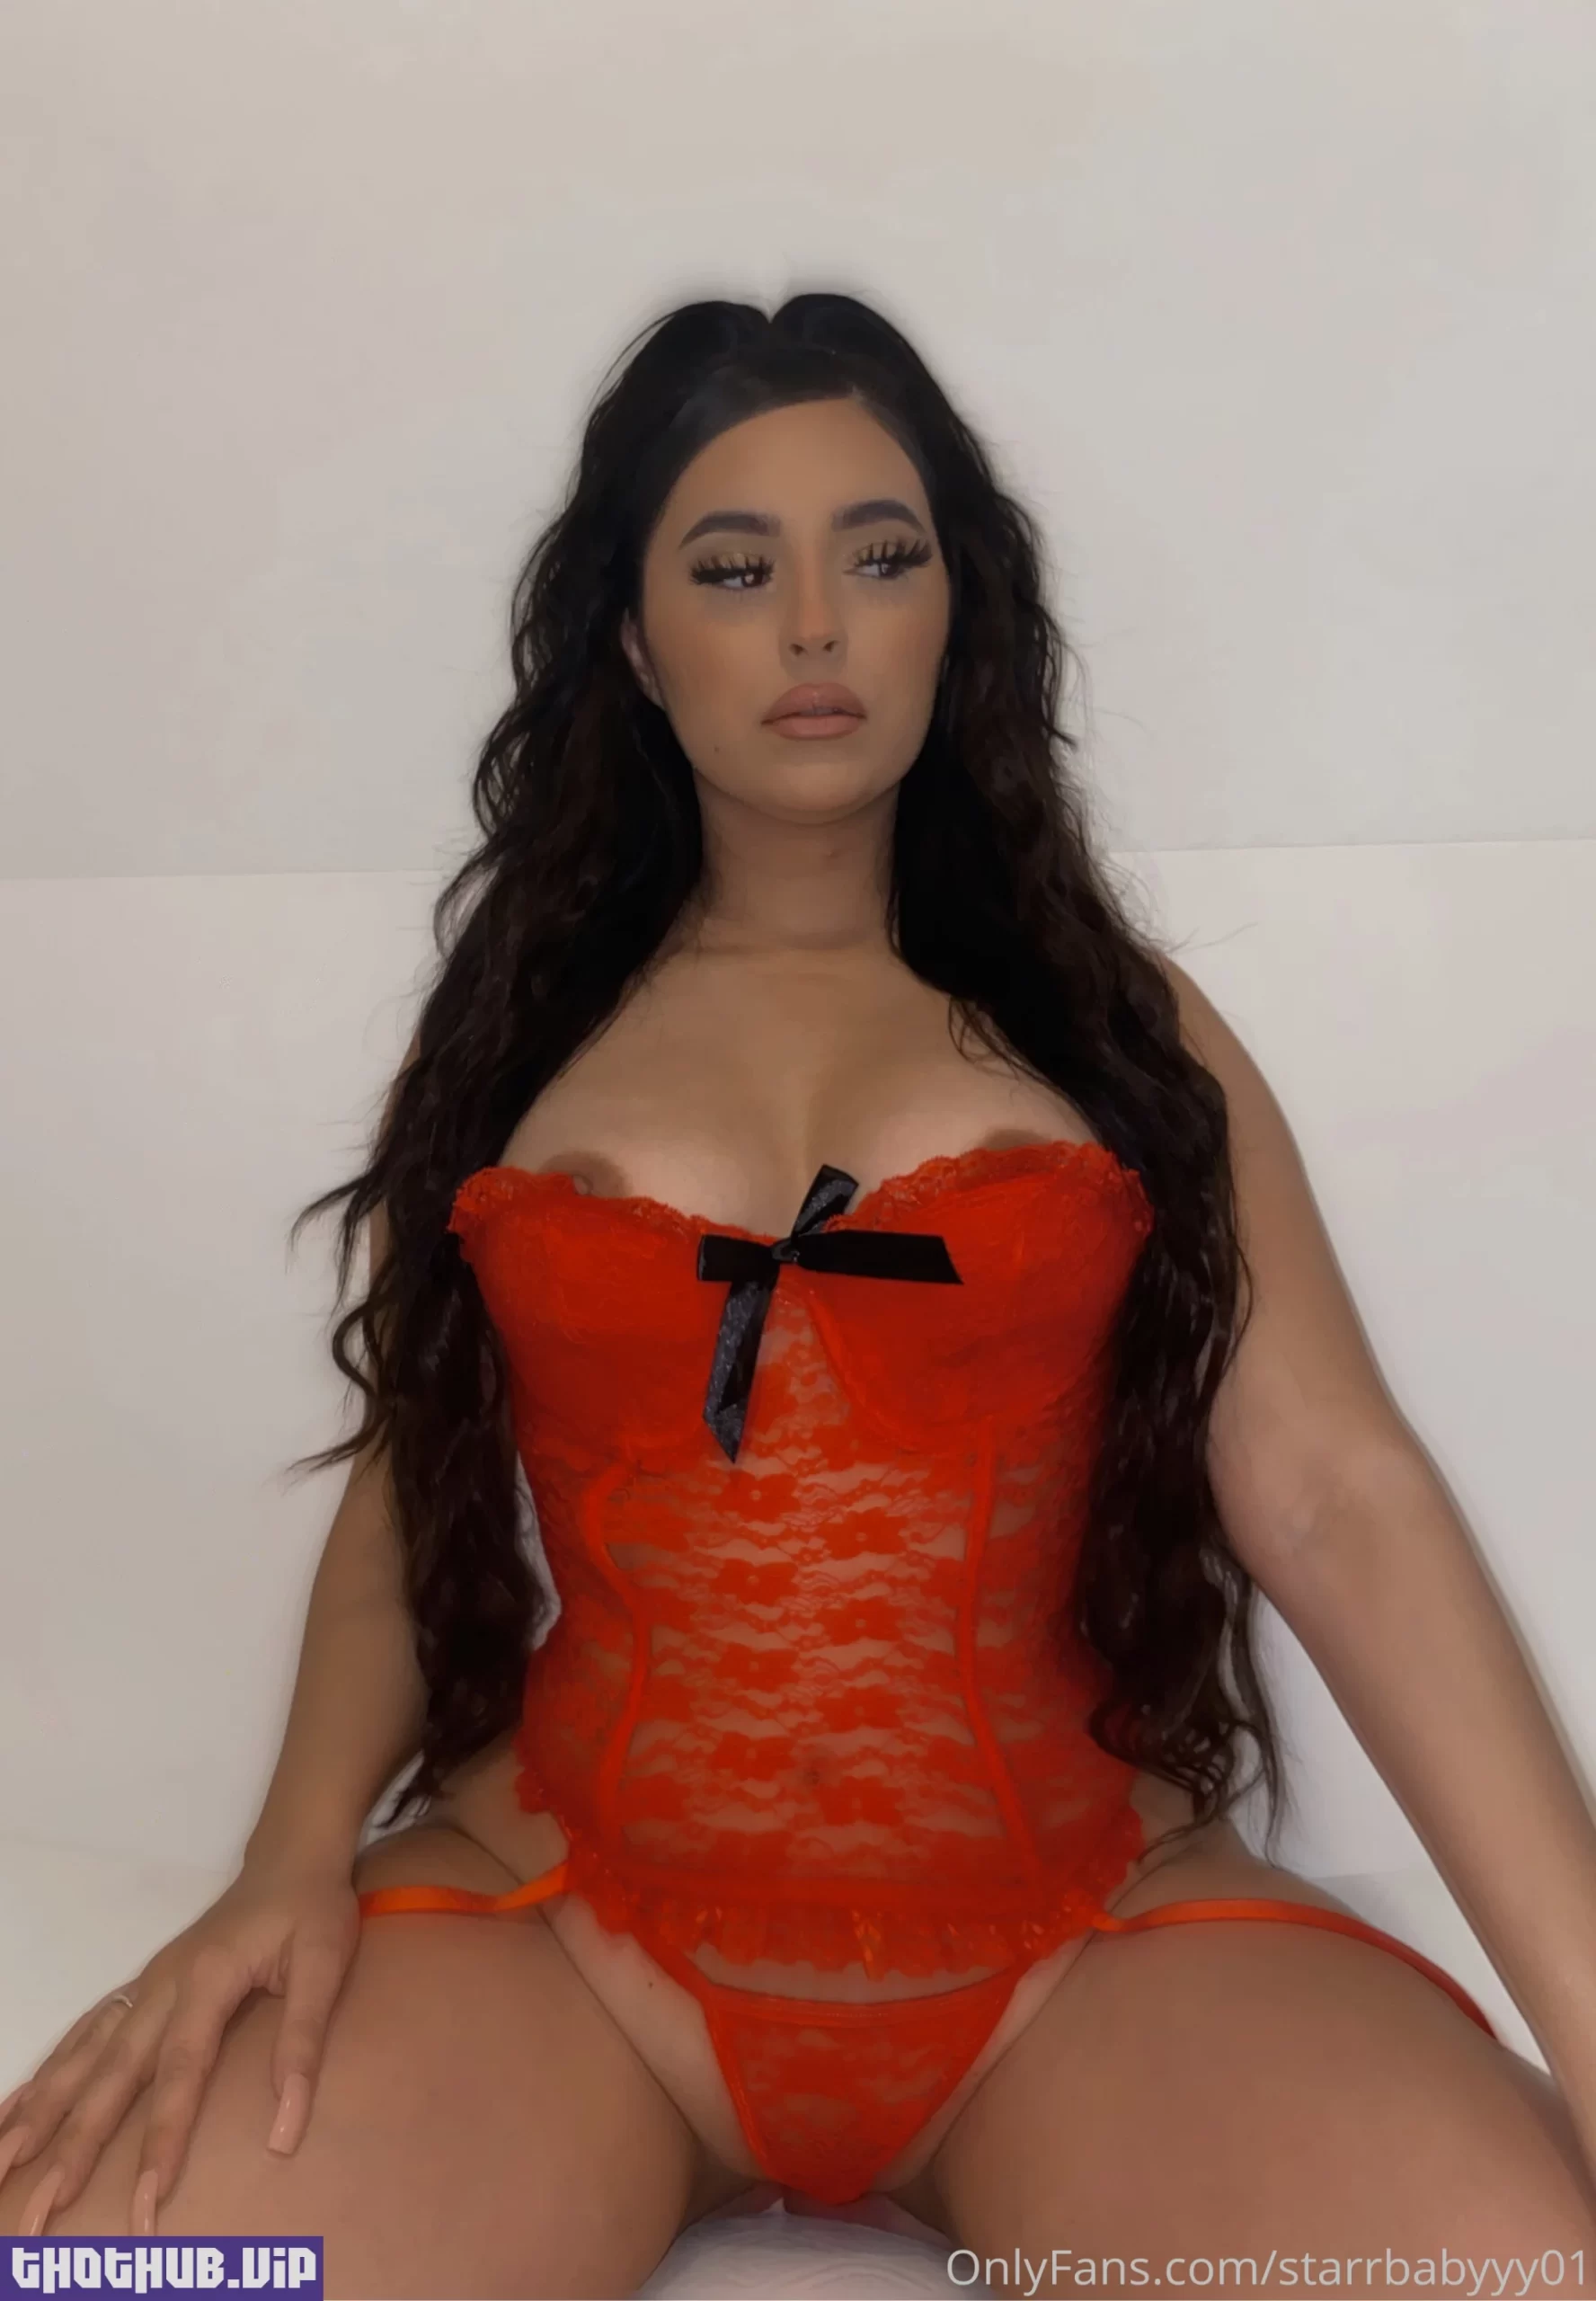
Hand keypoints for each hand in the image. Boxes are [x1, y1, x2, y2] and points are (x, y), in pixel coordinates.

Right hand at [0, 1851, 360, 2236]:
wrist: (288, 1855)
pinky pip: (84, 2035)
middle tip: (43, 2212)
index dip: (161, 2141)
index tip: (144, 2203)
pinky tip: (18, 2109)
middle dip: (72, 2149)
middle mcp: (161, 1988)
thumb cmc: (311, 1910)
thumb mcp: (326, 1965)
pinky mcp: (141, 1988)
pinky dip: (47, 2074)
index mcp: (206, 1983)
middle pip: (110, 2078)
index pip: (179, 2076)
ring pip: (83, 2058)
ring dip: (40, 2114)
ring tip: (3, 2165)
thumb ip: (302, 2043)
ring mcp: (144, 1987)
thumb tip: (285, 2134)